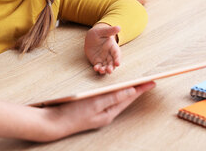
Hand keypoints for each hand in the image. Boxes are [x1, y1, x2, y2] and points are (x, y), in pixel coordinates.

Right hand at [40, 81, 154, 140]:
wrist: (53, 123)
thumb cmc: (72, 113)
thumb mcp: (95, 103)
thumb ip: (113, 97)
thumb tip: (130, 91)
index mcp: (109, 113)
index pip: (128, 98)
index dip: (141, 89)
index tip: (152, 82)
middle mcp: (106, 114)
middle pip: (125, 99)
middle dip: (137, 90)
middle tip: (148, 81)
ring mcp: (98, 113)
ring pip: (117, 100)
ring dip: (127, 91)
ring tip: (137, 84)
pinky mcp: (91, 109)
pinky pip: (108, 100)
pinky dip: (115, 93)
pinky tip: (115, 89)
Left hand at [84, 24, 120, 74]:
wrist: (91, 37)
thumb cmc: (98, 33)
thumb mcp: (102, 31)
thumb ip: (110, 30)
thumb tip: (119, 27)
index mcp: (113, 47)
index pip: (116, 54)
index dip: (117, 59)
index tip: (117, 64)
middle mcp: (109, 54)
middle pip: (112, 62)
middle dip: (111, 67)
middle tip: (109, 70)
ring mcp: (103, 58)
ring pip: (106, 66)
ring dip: (105, 70)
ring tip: (101, 71)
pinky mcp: (97, 61)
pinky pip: (99, 66)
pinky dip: (98, 68)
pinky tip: (96, 69)